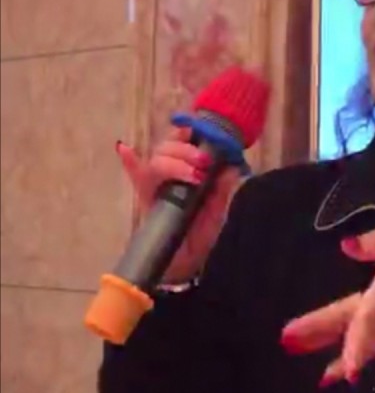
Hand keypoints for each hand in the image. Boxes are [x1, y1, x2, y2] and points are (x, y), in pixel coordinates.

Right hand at [116, 128, 240, 282]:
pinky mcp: (146, 200)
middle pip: (167, 149)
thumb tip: (232, 167)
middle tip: (203, 162)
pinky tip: (124, 149)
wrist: (185, 264)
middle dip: (186, 151)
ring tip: (194, 173)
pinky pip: (136, 179)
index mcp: (188, 172)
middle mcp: (169, 176)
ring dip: (174, 161)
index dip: (189, 132)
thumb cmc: (200, 234)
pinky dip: (130, 163)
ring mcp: (156, 187)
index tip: (197, 129)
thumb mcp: (217, 211)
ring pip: (157, 160)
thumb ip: (222, 190)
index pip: (184, 144)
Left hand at [281, 214, 374, 384]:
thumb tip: (348, 248)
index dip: (358, 340)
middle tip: (286, 339)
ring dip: (330, 345)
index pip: (373, 312)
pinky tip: (334, 370)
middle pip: (356, 324)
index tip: (345, 368)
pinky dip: (354, 354)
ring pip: (363, 338)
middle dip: (321, 332)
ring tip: (297, 348)